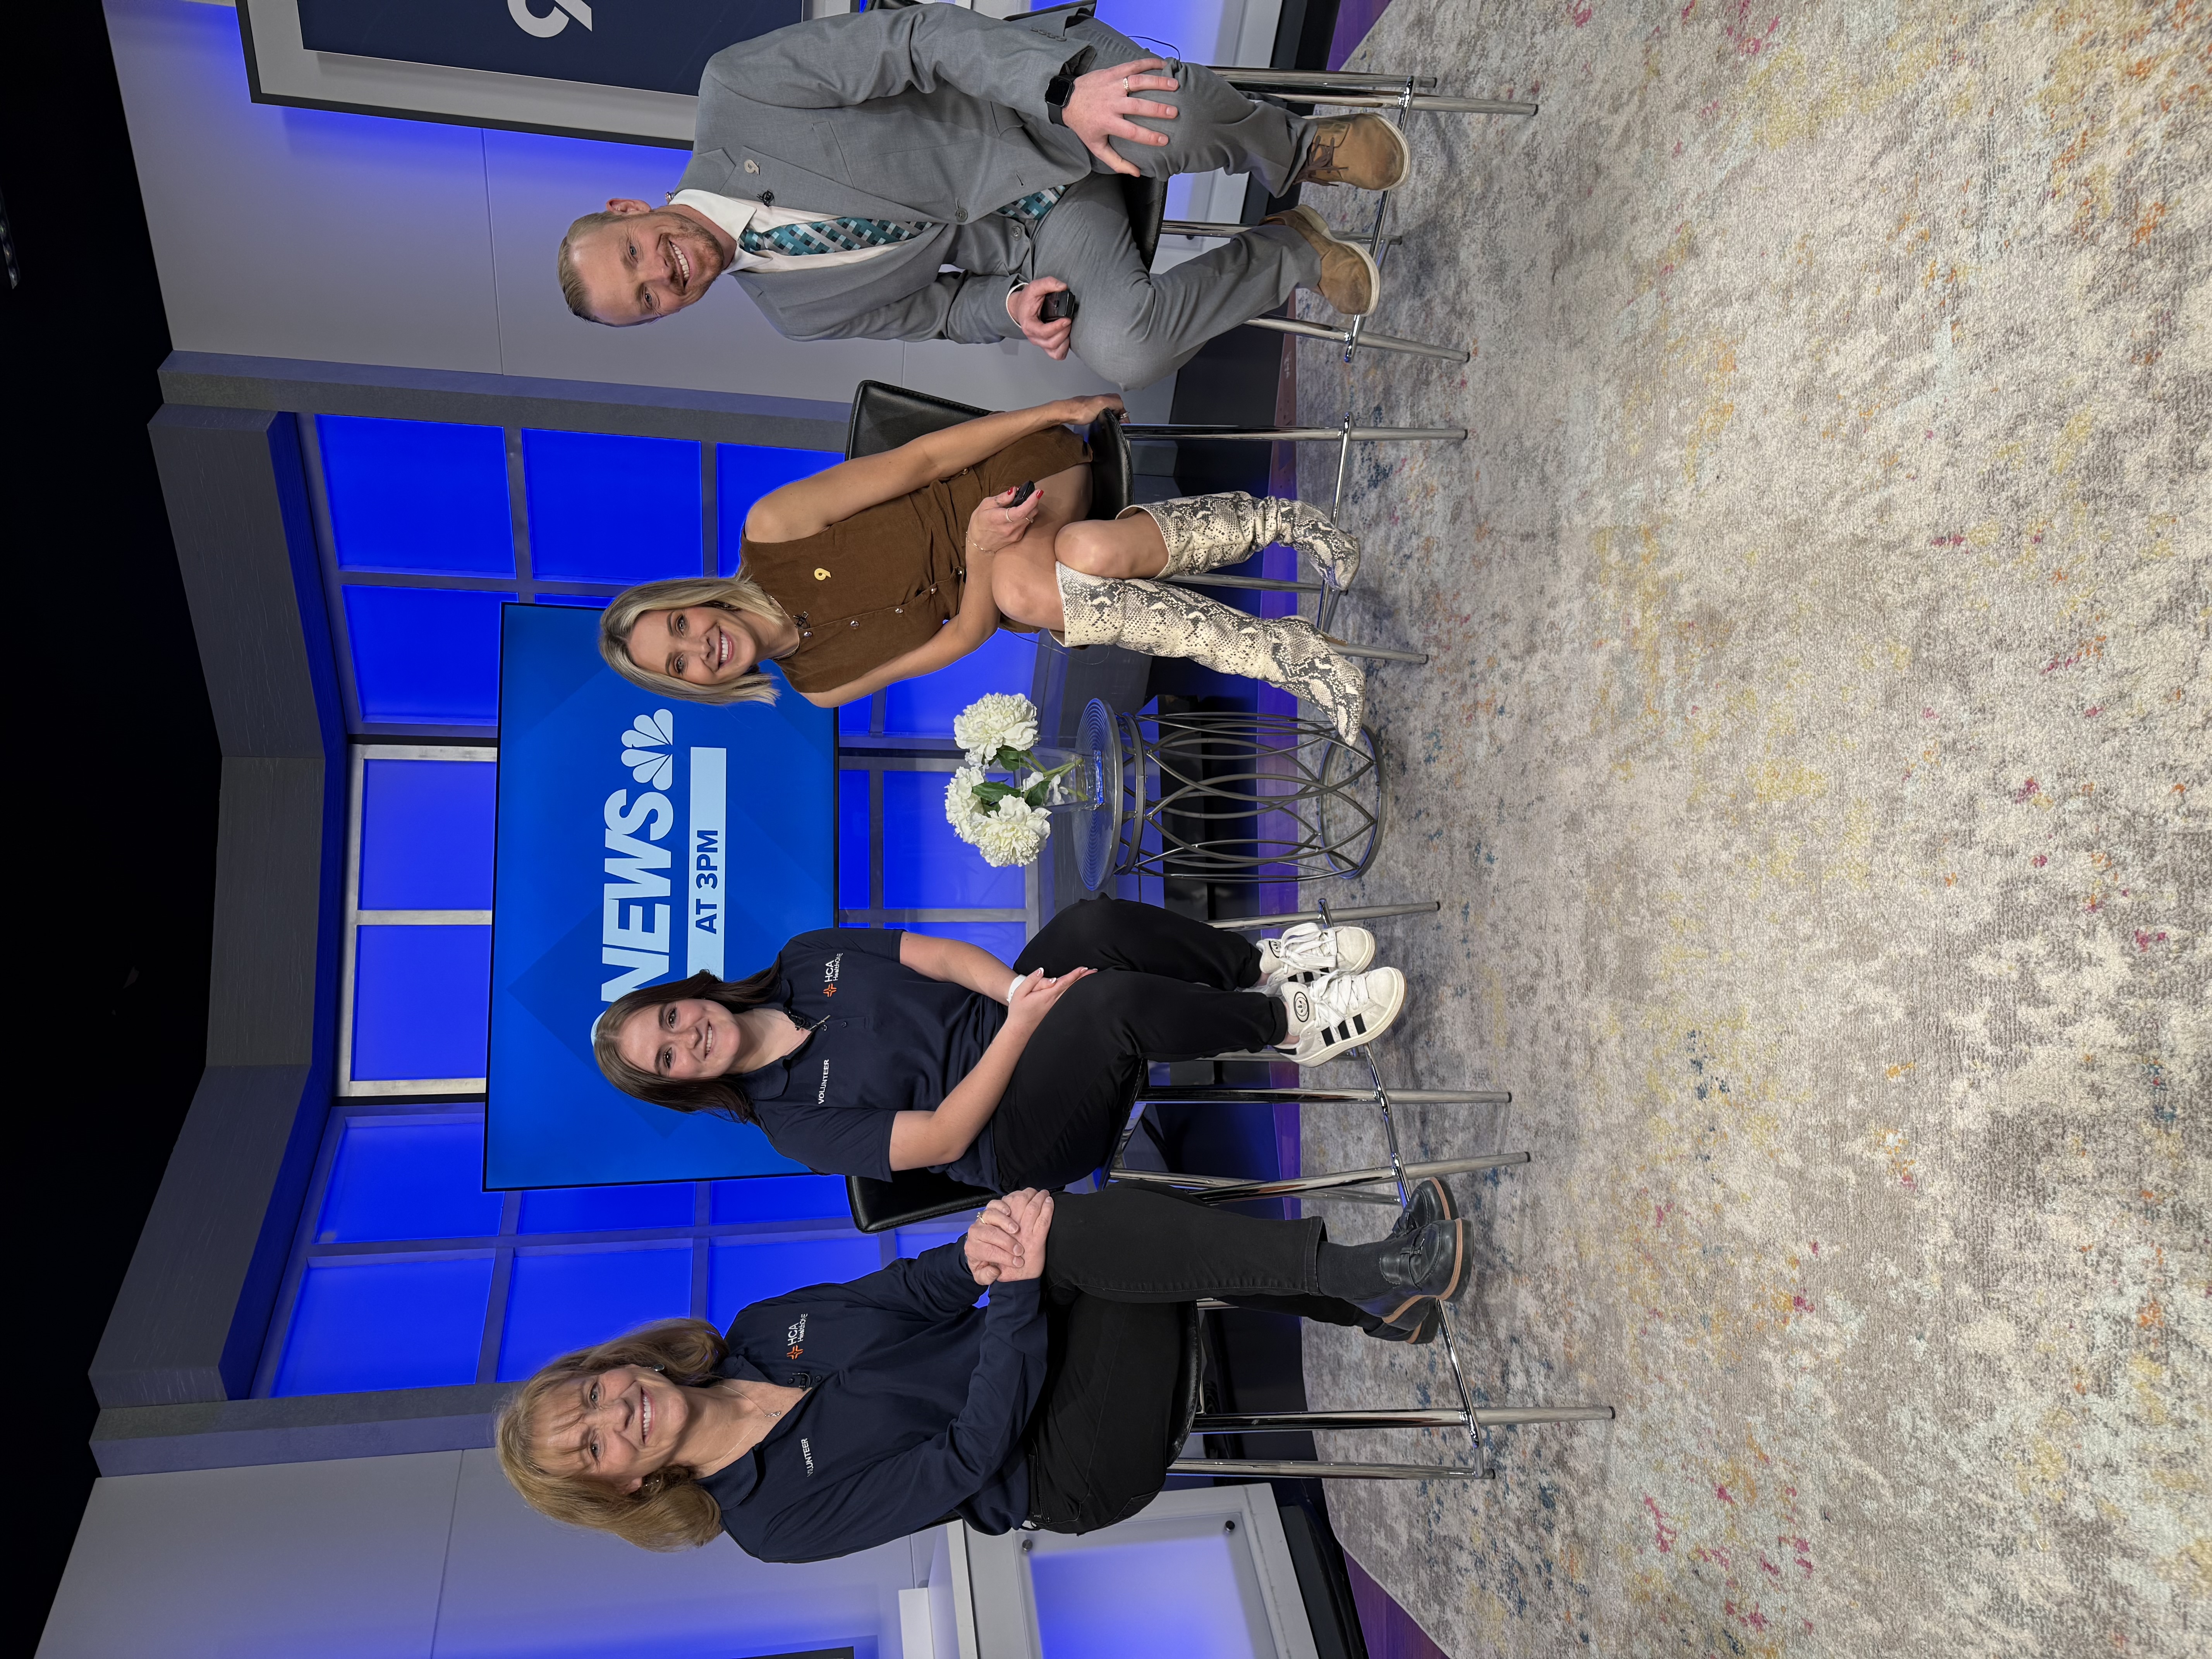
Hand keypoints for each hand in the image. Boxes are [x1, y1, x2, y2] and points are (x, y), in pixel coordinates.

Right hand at [965, 484, 1044, 556]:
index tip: (1038, 492)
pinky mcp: (1017, 537)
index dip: (1032, 501)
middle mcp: (1009, 529)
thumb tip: (1014, 490)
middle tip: (1033, 493)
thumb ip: (1002, 498)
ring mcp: (1014, 535)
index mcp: (999, 519)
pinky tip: (1021, 511)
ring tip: (1026, 500)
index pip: (1021, 511)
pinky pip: (1027, 524)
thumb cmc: (979, 522)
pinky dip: (1027, 516)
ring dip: (1031, 508)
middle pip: (1030, 514)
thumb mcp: (986, 505)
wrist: (978, 543)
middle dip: (1034, 501)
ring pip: (1030, 519)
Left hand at [969, 1189, 1052, 1282]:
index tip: (1018, 1262)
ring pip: (990, 1216)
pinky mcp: (989, 1210)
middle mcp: (975, 1232)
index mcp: (973, 1249)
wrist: (979, 1247)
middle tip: (1020, 1250)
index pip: (988, 1251)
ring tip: (1016, 1230)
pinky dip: (1001, 1206)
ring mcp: (982, 1219)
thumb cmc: (983, 1262)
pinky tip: (1010, 1212)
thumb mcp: (982, 1276)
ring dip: (1005, 1222)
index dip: (1004, 1257)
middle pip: (990, 1234)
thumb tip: (994, 1271)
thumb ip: (986, 1276)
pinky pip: (993, 1205)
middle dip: (1007, 1242)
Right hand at [1005, 966, 1094, 1032]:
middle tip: (1095, 971)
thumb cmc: (1018, 1010)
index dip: (1075, 975)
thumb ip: (1032, 980)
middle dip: (1083, 979)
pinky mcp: (1055, 1012)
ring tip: (1090, 978)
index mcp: (1047, 995)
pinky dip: (1074, 994)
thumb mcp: (1020, 992)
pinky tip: (1079, 991)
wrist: (1019, 1031)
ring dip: (1080, 985)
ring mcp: (1056, 1008)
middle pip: (1071, 987)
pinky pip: (1067, 1000)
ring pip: (1070, 994)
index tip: (1084, 968)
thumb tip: (1042, 970)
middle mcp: (1054, 1002)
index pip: (1064, 982)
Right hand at [1008, 278, 1074, 358]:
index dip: (1057, 327)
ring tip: (1067, 328)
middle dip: (1064, 332)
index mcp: (1029, 325)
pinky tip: (1065, 337)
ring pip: (1055, 351)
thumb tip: (1063, 287)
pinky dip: (1064, 349)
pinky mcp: (1047, 346)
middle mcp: (1034, 337)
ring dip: (1065, 341)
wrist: (1022, 308)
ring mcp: (1040, 343)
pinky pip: (1057, 355)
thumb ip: (1048, 283)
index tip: (1067, 319)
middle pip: (1051, 343)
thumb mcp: (1035, 287)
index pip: (1043, 332)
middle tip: (1068, 321)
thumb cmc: (1028, 300)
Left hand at [1052, 393, 1124, 427]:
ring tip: (1108, 424)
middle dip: (1118, 417)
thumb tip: (1122, 406)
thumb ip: (1115, 403)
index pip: (1121, 406)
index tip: (1123, 424)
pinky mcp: (1091, 412)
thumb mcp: (1102, 404)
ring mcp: (1096, 406)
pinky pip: (1102, 416)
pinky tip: (1100, 423)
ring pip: (1110, 413)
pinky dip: (1104, 420)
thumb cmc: (1080, 411)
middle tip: (1116, 425)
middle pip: (1116, 409)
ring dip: (1111, 419)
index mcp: (1107, 397)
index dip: (1123, 416)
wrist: (1067, 413)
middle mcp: (1102, 400)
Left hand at [1061, 58, 1178, 176]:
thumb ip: (1116, 161)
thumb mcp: (1096, 146)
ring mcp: (1112, 85)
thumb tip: (1136, 172)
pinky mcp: (1112, 72)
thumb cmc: (1084, 125)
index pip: (1132, 131)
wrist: (1067, 100)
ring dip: (1157, 82)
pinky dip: (1148, 63)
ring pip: (1137, 82)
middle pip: (1138, 106)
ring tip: (1174, 85)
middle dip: (1157, 109)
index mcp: (1107, 122)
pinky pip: (1132, 65)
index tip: (1164, 140)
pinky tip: (1162, 64)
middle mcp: (1111, 103)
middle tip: (1174, 112)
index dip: (1149, 137)